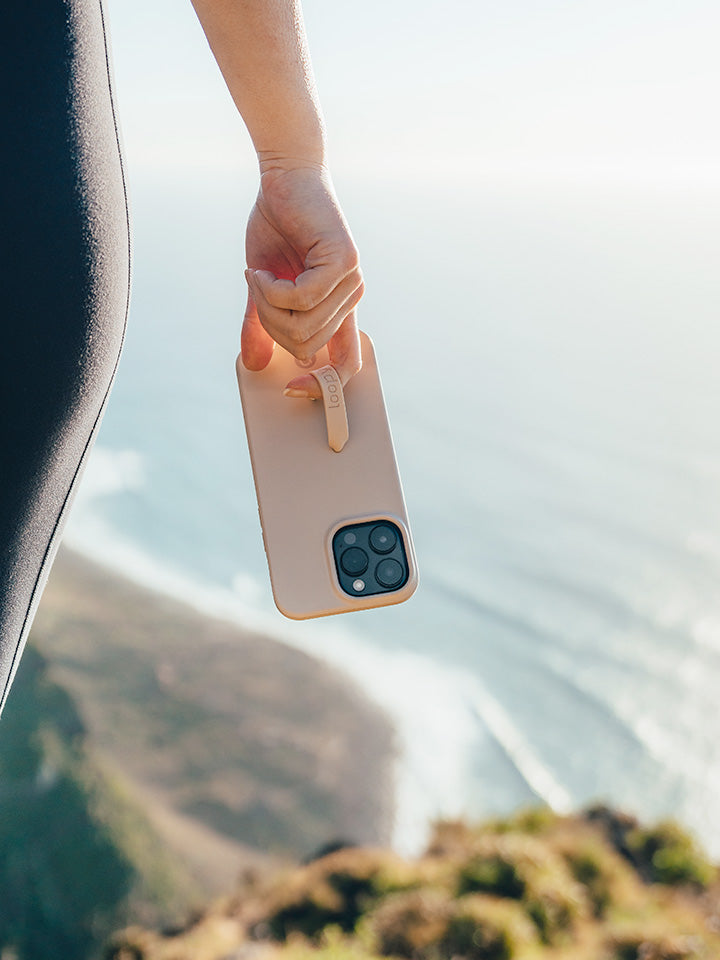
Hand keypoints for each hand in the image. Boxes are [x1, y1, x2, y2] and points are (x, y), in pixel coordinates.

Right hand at [242, 160, 364, 397]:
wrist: (284, 178)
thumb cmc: (276, 226)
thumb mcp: (263, 286)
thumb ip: (262, 324)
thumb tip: (253, 366)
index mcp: (338, 309)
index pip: (347, 365)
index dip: (324, 387)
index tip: (292, 389)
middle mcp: (351, 298)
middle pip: (306, 346)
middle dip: (271, 327)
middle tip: (256, 293)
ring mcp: (352, 281)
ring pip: (302, 326)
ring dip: (267, 306)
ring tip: (258, 277)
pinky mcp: (345, 263)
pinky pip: (301, 299)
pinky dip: (271, 289)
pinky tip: (261, 270)